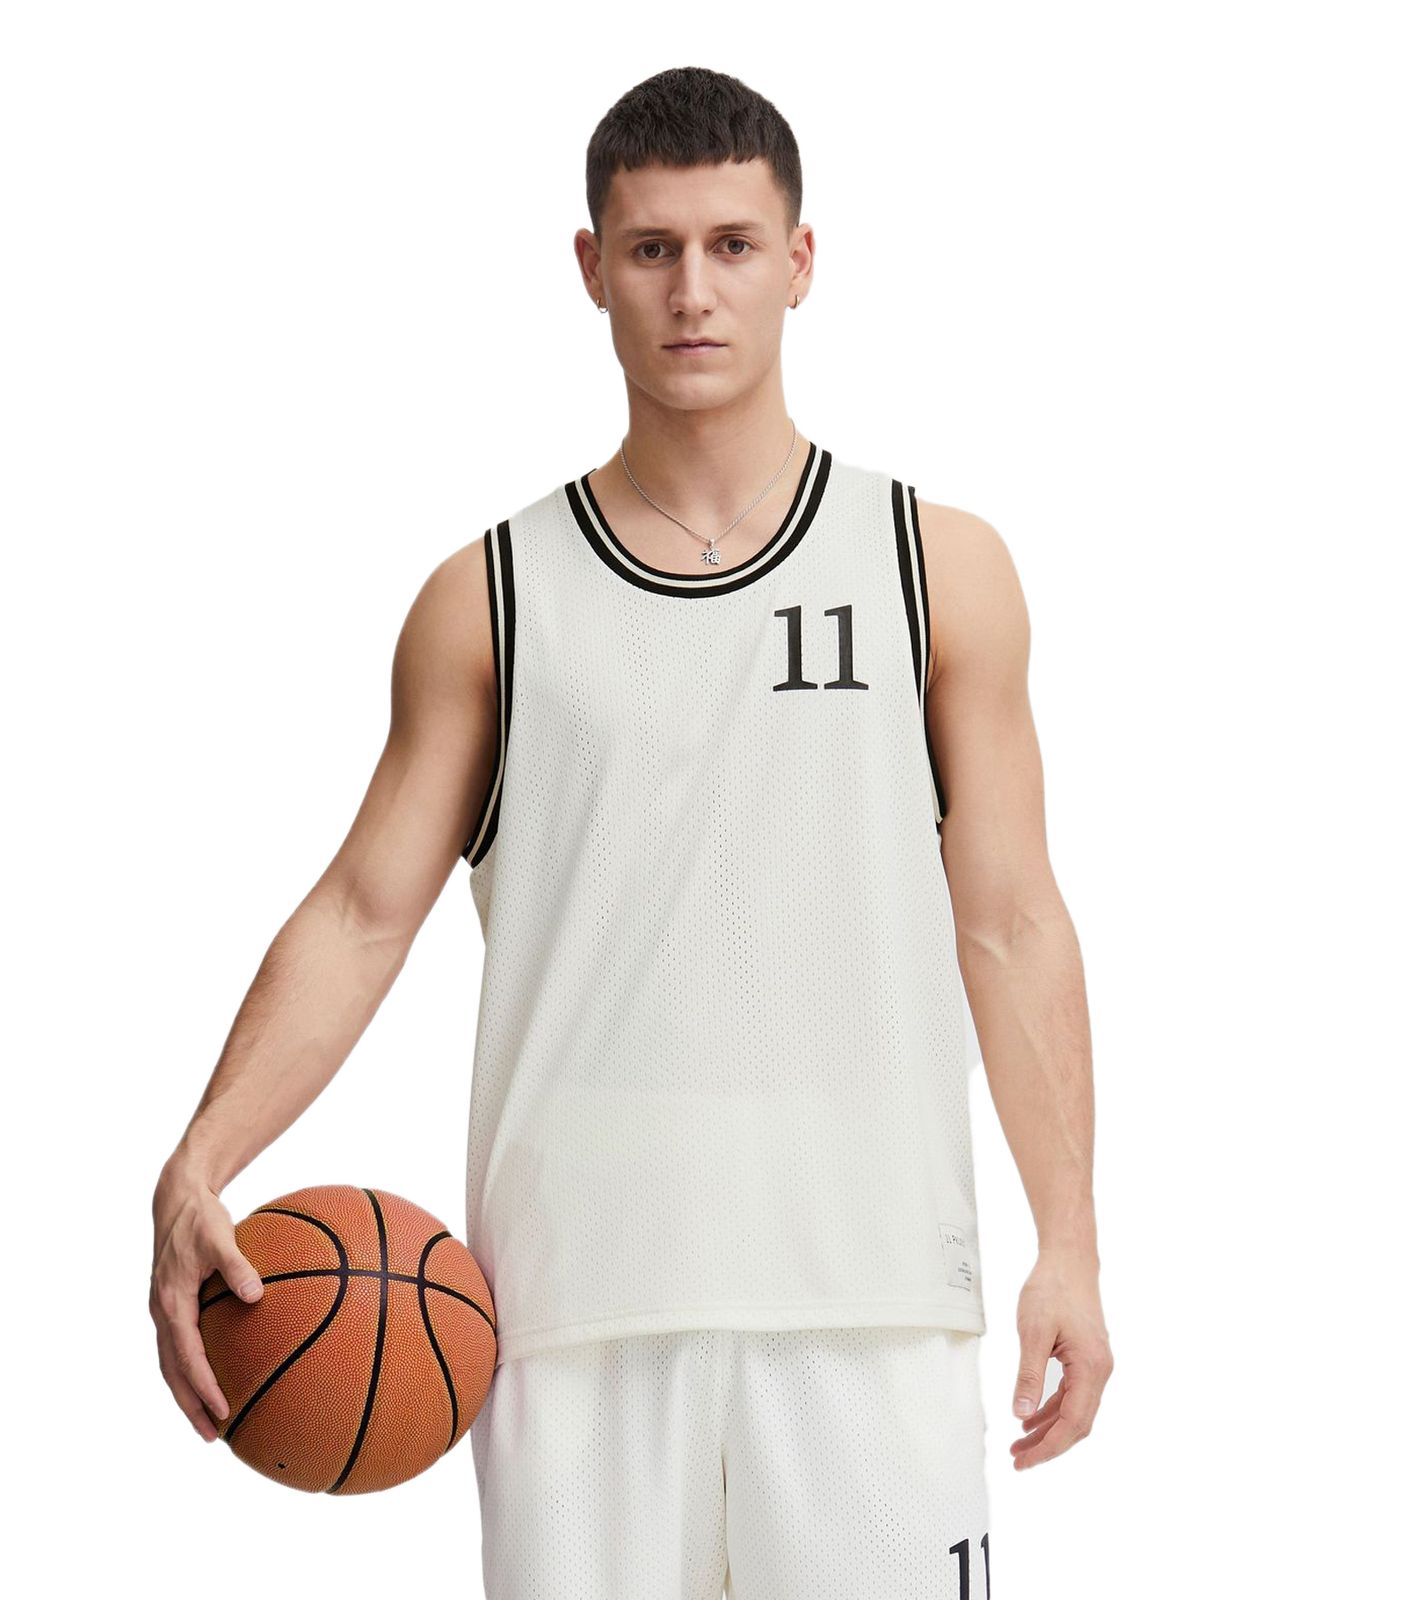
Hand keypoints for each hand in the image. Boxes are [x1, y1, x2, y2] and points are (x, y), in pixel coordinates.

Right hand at [150, 1160, 263, 1441]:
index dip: (203, 1386)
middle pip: (173, 1372)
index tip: (223, 1409)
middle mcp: (162, 1313)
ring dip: (188, 1393)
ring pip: (171, 1364)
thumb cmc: (200, 1218)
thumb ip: (237, 1265)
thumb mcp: (219, 1237)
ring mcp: (164, 1311)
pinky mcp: (171, 1306)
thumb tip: (255, 1295)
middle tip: (212, 1436)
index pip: (186, 1356)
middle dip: (190, 1406)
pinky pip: (179, 1346)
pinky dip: (191, 1368)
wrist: (177, 1200)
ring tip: (211, 1420)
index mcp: (171, 1303)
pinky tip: (215, 1375)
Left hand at [1010, 1247, 1111, 1469]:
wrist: (1070, 1259)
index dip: (1048, 1447)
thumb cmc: (1053, 1289)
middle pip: (1077, 1424)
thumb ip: (1030, 1375)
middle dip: (1048, 1445)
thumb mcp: (1033, 1332)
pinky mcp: (1086, 1357)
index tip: (1024, 1461)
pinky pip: (1072, 1394)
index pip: (1072, 1422)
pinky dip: (1052, 1409)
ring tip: (1019, 1443)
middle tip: (1018, 1459)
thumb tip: (1022, 1413)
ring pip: (1075, 1411)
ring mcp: (1095, 1365)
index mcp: (1091, 1368)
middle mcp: (1099, 1371)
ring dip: (1048, 1430)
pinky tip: (1031, 1415)